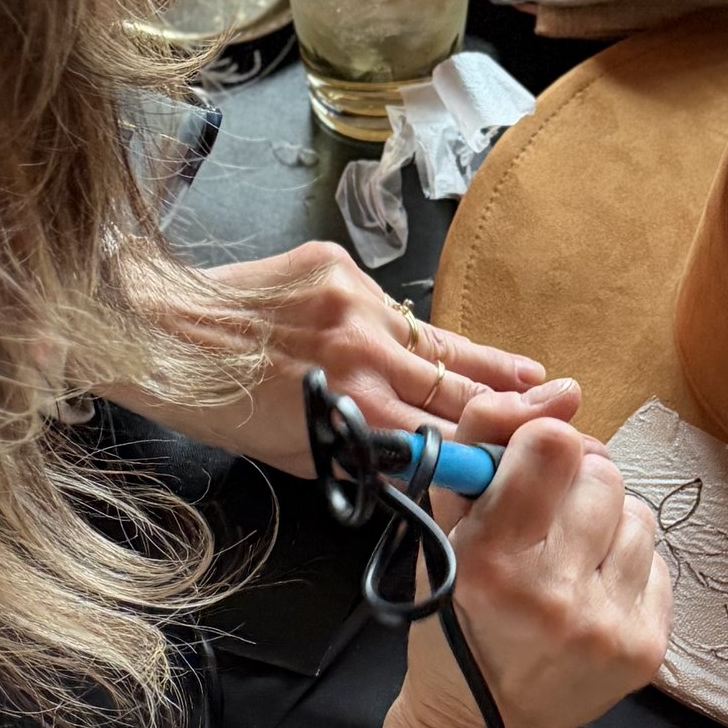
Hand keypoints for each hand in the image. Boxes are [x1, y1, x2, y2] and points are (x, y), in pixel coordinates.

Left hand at [158, 242, 577, 474]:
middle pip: (462, 386)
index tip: (544, 451)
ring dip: (488, 364)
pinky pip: (391, 310)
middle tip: (570, 406)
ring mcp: (355, 304)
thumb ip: (365, 455)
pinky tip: (429, 347)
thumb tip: (422, 461)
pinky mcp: (338, 266)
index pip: (448, 437)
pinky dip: (408, 333)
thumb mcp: (296, 454)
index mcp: (354, 412)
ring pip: (437, 344)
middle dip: (519, 402)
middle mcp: (364, 354)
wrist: (157, 328)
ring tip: (536, 375)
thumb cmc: (217, 405)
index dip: (501, 447)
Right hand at [395, 413, 670, 727]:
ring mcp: (606, 626)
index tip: (527, 467)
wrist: (485, 726)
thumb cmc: (455, 617)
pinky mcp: (647, 648)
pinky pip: (658, 560)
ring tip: (569, 562)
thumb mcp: (442, 528)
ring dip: (606, 525)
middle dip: (574, 486)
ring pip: (637, 513)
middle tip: (545, 525)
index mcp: (488, 561)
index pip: (551, 444)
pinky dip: (627, 566)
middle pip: (601, 472)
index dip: (540, 442)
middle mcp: (552, 596)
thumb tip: (561, 393)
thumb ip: (482, 445)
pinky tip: (592, 593)